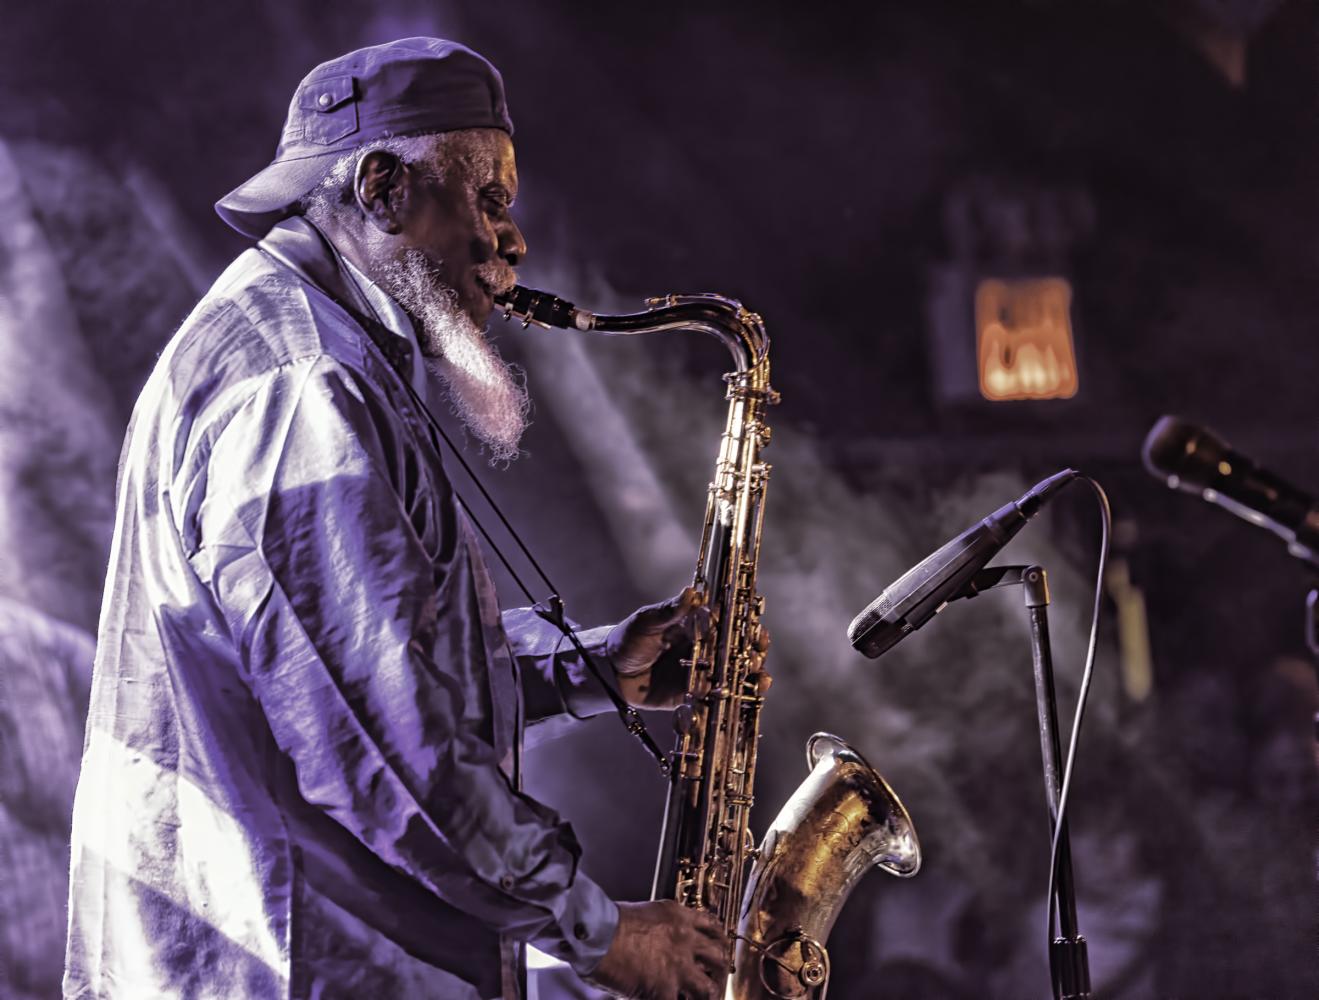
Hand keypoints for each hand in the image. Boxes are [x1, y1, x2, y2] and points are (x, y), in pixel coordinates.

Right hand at [583, 899, 728, 999]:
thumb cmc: (607, 922)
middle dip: (720, 970)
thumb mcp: (643, 912)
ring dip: (706, 995)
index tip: (718, 946)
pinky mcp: (665, 990)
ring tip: (701, 998)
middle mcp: (684, 939)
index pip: (711, 925)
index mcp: (678, 916)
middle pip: (718, 956)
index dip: (718, 939)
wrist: (595, 934)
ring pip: (708, 987)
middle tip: (716, 977)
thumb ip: (659, 926)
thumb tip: (661, 942)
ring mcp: (678, 966)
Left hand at [607, 587, 770, 709]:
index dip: (745, 618)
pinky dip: (734, 694)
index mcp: (695, 624)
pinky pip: (719, 695)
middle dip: (754, 646)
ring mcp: (702, 670)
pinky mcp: (695, 693)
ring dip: (751, 671)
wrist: (610, 674)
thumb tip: (690, 592)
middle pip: (737, 645)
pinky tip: (745, 693)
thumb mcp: (646, 621)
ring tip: (759, 673)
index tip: (755, 621)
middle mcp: (704, 646)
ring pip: (734, 670)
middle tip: (759, 647)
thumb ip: (668, 611)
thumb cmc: (627, 640)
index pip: (727, 618)